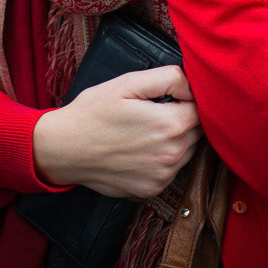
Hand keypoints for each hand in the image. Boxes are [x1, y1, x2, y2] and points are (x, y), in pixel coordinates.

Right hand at [33, 66, 201, 198]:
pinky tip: (140, 146)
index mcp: (170, 124)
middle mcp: (172, 154)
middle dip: (183, 116)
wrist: (65, 149)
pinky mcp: (153, 189)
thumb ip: (168, 78)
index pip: (202, 108)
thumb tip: (193, 85)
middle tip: (155, 109)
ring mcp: (163, 175)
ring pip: (187, 150)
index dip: (188, 97)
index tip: (170, 94)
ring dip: (176, 138)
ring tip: (146, 127)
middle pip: (197, 130)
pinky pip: (172, 169)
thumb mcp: (128, 82)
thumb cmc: (93, 112)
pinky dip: (163, 157)